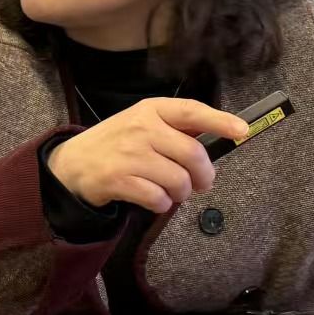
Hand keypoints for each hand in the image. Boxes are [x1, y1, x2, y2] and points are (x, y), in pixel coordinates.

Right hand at [46, 98, 249, 213]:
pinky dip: (162, 204)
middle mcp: (141, 128)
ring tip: (172, 192)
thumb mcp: (142, 124)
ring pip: (178, 180)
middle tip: (202, 184)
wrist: (71, 164)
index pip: (191, 111)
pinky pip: (158, 199)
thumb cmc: (117, 143)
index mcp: (151, 110)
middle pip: (192, 153)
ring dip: (182, 193)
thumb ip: (175, 129)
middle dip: (204, 175)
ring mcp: (129, 154)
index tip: (242, 130)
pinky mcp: (118, 180)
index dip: (220, 121)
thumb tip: (219, 137)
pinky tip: (153, 199)